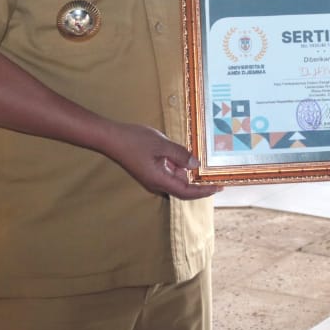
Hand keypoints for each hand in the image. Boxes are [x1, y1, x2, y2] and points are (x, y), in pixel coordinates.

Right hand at [104, 122, 220, 199]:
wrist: (111, 138)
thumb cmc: (134, 140)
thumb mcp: (162, 144)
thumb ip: (180, 154)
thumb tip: (195, 164)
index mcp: (159, 180)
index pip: (186, 192)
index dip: (203, 191)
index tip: (218, 188)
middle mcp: (156, 183)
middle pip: (183, 189)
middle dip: (199, 185)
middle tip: (216, 179)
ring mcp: (152, 177)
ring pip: (176, 179)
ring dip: (188, 173)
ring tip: (204, 165)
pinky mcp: (149, 170)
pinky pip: (168, 172)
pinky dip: (179, 166)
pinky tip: (185, 156)